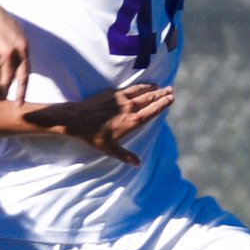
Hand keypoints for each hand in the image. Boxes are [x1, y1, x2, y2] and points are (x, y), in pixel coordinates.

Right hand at [0, 0, 30, 102]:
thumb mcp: (14, 30)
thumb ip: (18, 50)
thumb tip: (18, 72)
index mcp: (21, 46)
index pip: (24, 75)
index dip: (22, 92)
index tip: (19, 104)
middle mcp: (9, 52)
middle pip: (8, 81)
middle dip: (4, 93)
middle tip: (2, 100)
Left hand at [32, 83, 174, 164]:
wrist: (77, 119)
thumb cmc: (93, 136)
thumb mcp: (110, 149)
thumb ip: (125, 155)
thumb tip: (137, 164)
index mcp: (132, 122)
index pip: (152, 111)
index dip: (163, 104)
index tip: (171, 99)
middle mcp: (129, 108)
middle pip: (150, 99)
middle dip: (162, 94)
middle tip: (171, 90)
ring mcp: (122, 99)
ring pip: (142, 91)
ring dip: (153, 88)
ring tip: (161, 86)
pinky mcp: (113, 93)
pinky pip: (131, 88)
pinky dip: (141, 86)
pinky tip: (145, 85)